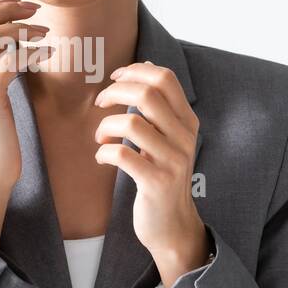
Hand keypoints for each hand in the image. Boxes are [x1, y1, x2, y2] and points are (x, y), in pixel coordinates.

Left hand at [93, 60, 209, 286]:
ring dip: (106, 126)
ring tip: (100, 137)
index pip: (165, 79)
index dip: (136, 71)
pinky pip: (122, 156)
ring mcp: (172, 161)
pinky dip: (104, 153)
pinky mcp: (156, 183)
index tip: (115, 78)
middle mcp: (184, 138)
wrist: (172, 224)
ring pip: (131, 124)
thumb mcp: (168, 137)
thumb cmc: (161, 174)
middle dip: (115, 92)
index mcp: (187, 121)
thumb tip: (147, 63)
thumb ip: (160, 106)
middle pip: (147, 95)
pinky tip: (102, 158)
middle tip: (100, 103)